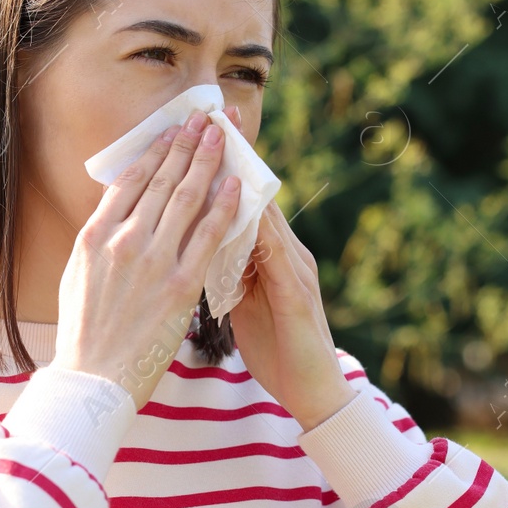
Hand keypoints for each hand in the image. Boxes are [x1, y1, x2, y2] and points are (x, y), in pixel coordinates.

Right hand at [55, 108, 241, 410]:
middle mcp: (123, 241)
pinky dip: (223, 206)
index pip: (129, 181)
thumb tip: (112, 217)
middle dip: (185, 144)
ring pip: (186, 199)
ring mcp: (153, 261)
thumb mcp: (78, 278)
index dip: (155, 152)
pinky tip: (236, 185)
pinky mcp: (180, 286)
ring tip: (221, 136)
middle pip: (160, 180)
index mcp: (94, 237)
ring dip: (207, 162)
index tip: (171, 131)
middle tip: (203, 118)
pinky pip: (208, 236)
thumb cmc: (84, 337)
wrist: (93, 382)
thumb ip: (98, 244)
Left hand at [221, 119, 356, 430]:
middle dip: (231, 157)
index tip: (194, 132)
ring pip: (265, 215)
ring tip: (221, 148)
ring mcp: (295, 269)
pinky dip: (257, 230)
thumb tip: (195, 245)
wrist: (313, 392)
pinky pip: (275, 255)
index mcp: (268, 254)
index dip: (217, 167)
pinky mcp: (297, 293)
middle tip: (209, 116)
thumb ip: (226, 269)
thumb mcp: (243, 301)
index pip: (238, 202)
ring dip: (243, 181)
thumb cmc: (276, 348)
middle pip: (254, 196)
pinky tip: (239, 211)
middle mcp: (285, 252)